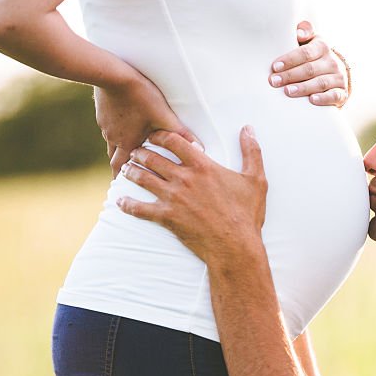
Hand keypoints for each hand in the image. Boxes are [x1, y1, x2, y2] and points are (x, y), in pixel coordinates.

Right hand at [94, 74, 201, 175]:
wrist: (113, 74)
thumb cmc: (140, 96)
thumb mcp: (164, 115)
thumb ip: (180, 133)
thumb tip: (199, 148)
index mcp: (128, 143)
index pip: (123, 169)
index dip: (124, 180)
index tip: (124, 191)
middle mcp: (114, 138)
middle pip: (114, 160)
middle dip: (120, 170)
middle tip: (124, 178)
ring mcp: (106, 126)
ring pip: (110, 145)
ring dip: (118, 151)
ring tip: (124, 155)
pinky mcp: (102, 114)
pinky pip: (108, 129)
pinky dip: (115, 133)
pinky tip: (120, 128)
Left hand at [116, 128, 266, 262]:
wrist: (235, 246)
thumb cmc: (247, 214)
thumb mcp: (256, 180)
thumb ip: (252, 151)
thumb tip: (249, 129)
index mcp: (203, 166)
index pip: (173, 141)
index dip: (159, 136)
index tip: (153, 136)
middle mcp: (184, 178)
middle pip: (153, 158)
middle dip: (140, 152)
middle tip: (135, 152)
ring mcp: (173, 198)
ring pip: (143, 178)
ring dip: (131, 172)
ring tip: (126, 170)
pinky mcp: (166, 217)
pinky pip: (140, 209)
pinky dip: (127, 204)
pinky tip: (120, 202)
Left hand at [268, 20, 349, 107]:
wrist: (338, 73)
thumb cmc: (316, 57)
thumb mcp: (311, 41)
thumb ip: (305, 31)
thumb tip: (299, 33)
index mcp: (322, 47)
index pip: (305, 53)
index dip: (289, 60)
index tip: (274, 67)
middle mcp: (332, 62)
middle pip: (310, 69)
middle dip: (290, 75)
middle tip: (274, 81)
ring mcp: (338, 78)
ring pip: (320, 83)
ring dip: (303, 88)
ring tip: (288, 91)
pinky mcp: (342, 93)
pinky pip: (334, 96)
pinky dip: (323, 98)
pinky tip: (311, 100)